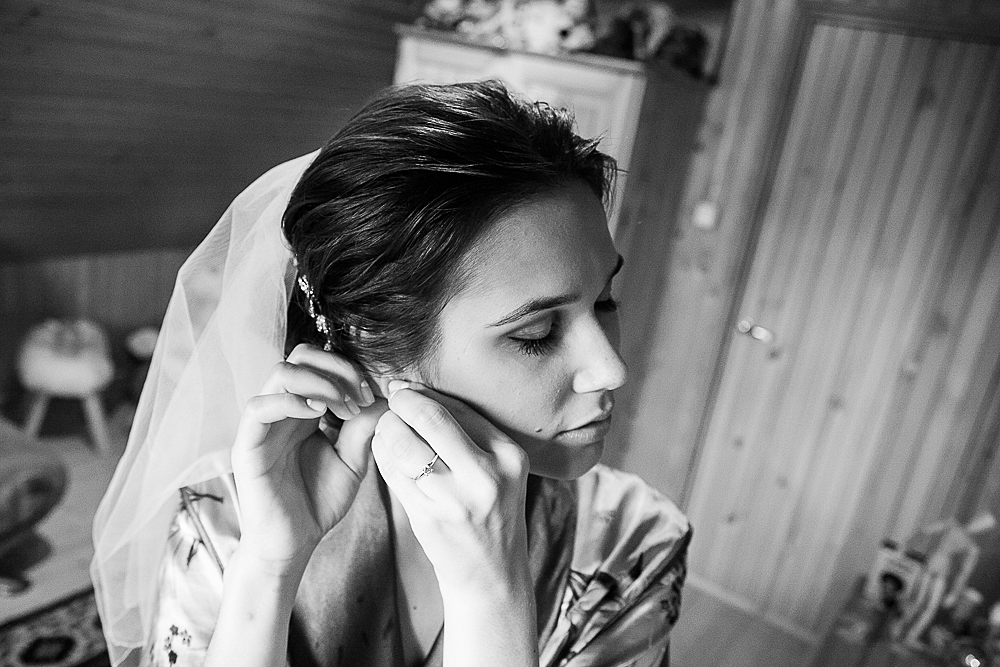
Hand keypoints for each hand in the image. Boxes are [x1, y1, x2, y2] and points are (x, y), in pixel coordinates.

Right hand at [230, 344, 381, 572]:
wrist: (293, 543)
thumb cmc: (319, 502)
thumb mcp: (353, 461)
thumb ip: (364, 427)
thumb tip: (384, 395)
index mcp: (305, 409)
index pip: (321, 363)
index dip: (350, 370)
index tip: (372, 394)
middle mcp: (282, 409)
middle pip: (300, 355)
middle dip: (336, 367)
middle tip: (359, 395)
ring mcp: (263, 424)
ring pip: (280, 372)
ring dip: (319, 382)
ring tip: (341, 408)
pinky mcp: (247, 445)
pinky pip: (259, 406)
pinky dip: (290, 401)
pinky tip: (316, 415)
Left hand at [370, 381, 530, 594]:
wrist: (491, 574)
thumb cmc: (490, 513)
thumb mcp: (497, 470)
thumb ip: (466, 432)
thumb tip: (413, 389)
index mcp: (509, 456)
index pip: (458, 408)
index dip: (424, 393)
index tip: (405, 388)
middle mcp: (487, 476)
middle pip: (430, 419)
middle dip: (402, 405)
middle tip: (390, 401)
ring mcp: (456, 499)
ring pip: (405, 445)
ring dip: (386, 430)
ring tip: (385, 428)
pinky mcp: (429, 518)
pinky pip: (393, 474)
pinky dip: (382, 455)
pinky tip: (383, 452)